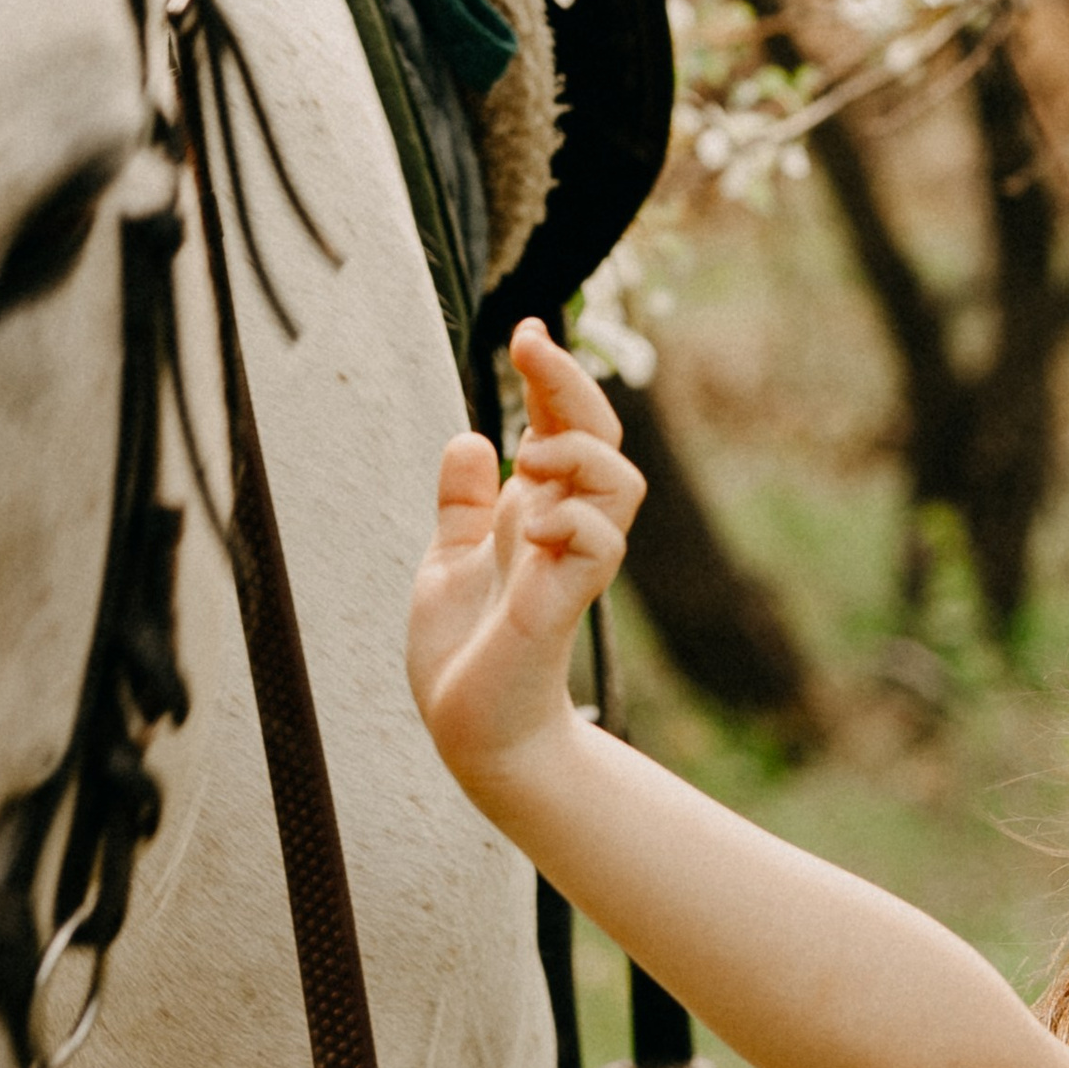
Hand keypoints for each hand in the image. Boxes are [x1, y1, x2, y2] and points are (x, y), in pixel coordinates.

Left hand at [407, 323, 644, 799]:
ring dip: (579, 451)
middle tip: (527, 346)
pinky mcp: (561, 602)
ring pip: (619, 481)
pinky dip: (572, 520)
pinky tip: (531, 528)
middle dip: (570, 383)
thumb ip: (462, 505)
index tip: (525, 333)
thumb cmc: (464, 658)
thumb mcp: (448, 560)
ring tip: (531, 459)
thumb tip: (471, 438)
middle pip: (600, 437)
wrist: (472, 734)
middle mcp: (559, 530)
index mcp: (531, 513)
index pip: (561, 428)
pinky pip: (600, 543)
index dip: (552, 378)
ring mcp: (567, 563)